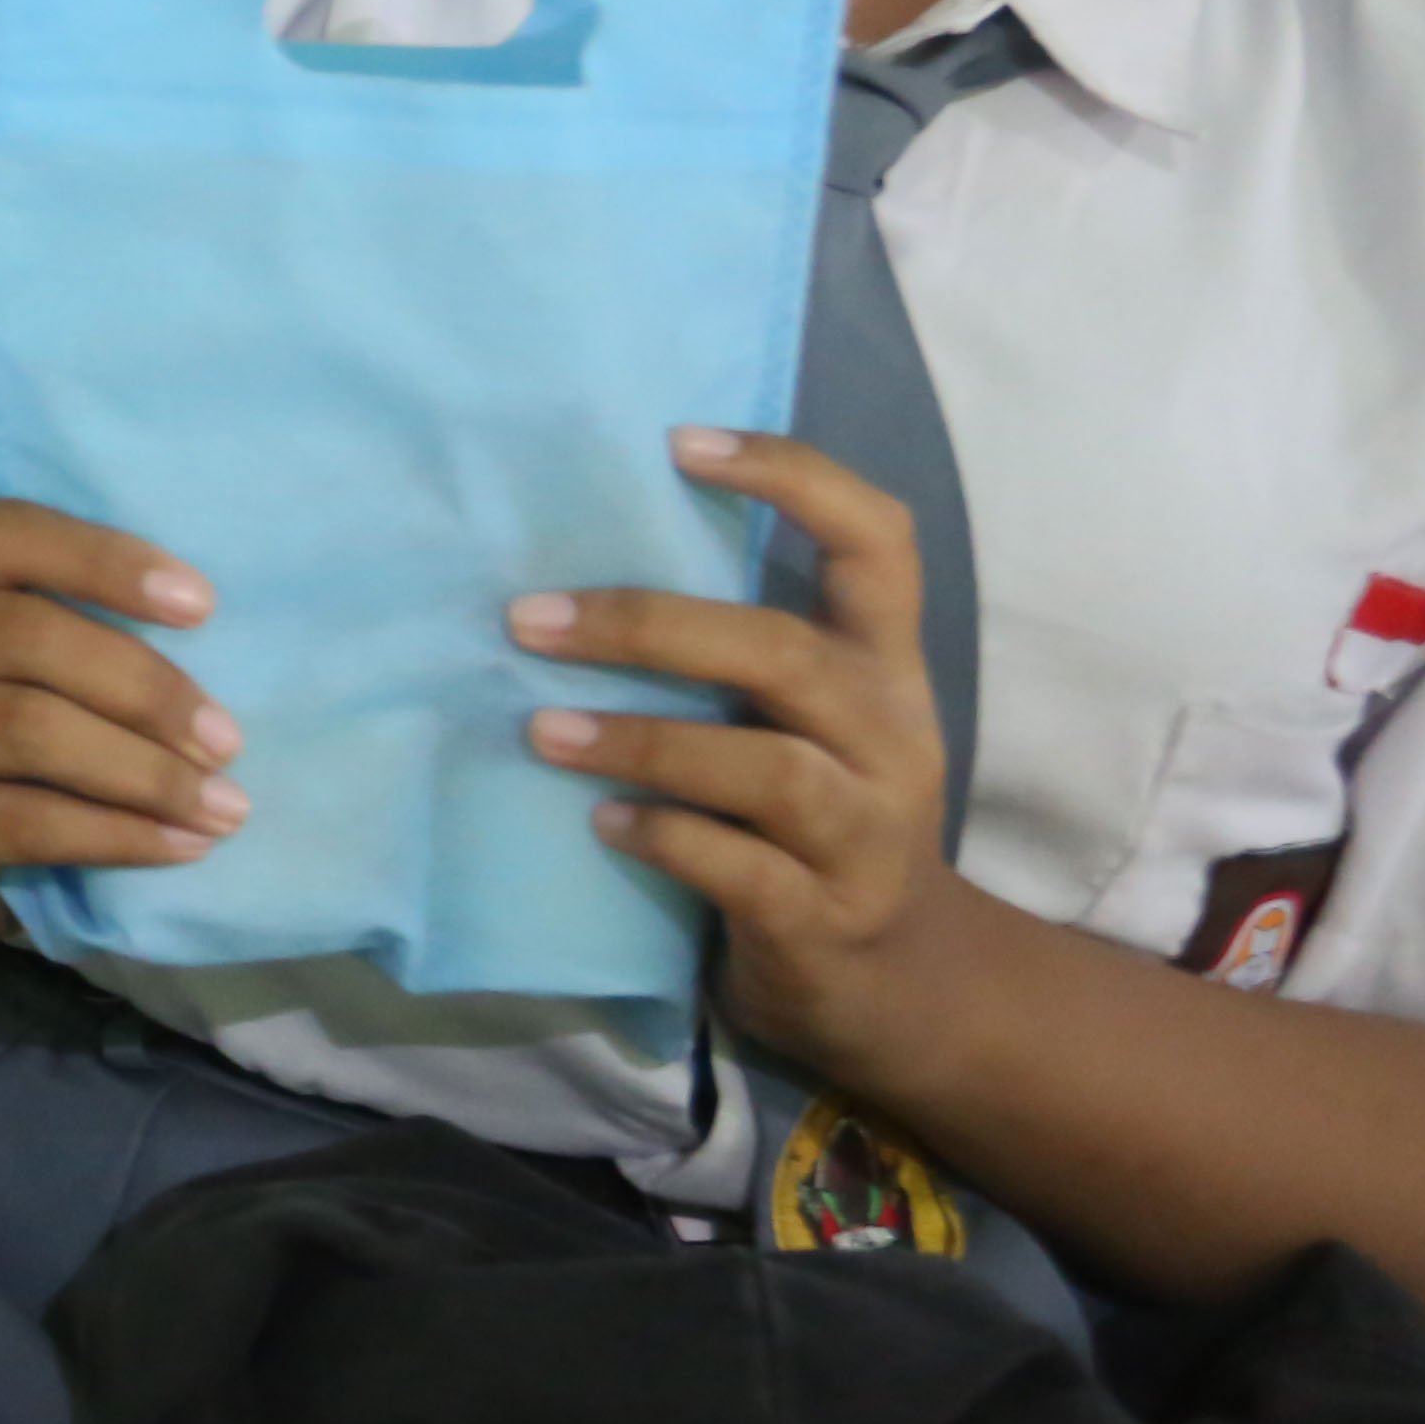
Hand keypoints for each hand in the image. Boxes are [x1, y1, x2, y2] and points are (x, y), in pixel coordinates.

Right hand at [0, 495, 246, 942]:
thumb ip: (68, 604)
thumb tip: (202, 631)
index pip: (12, 535)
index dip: (108, 562)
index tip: (203, 606)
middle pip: (28, 638)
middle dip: (145, 689)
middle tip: (227, 740)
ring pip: (27, 729)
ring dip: (143, 772)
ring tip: (221, 805)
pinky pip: (22, 821)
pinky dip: (115, 835)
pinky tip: (179, 845)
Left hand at [516, 429, 980, 1078]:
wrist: (897, 981)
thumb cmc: (814, 815)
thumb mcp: (806, 721)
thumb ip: (739, 650)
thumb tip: (574, 559)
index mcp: (885, 664)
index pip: (878, 540)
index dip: (794, 477)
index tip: (679, 442)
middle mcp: (891, 736)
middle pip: (787, 653)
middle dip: (652, 627)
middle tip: (528, 618)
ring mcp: (868, 833)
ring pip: (767, 769)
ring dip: (643, 741)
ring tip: (543, 729)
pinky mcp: (828, 918)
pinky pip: (744, 870)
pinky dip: (666, 838)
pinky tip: (601, 824)